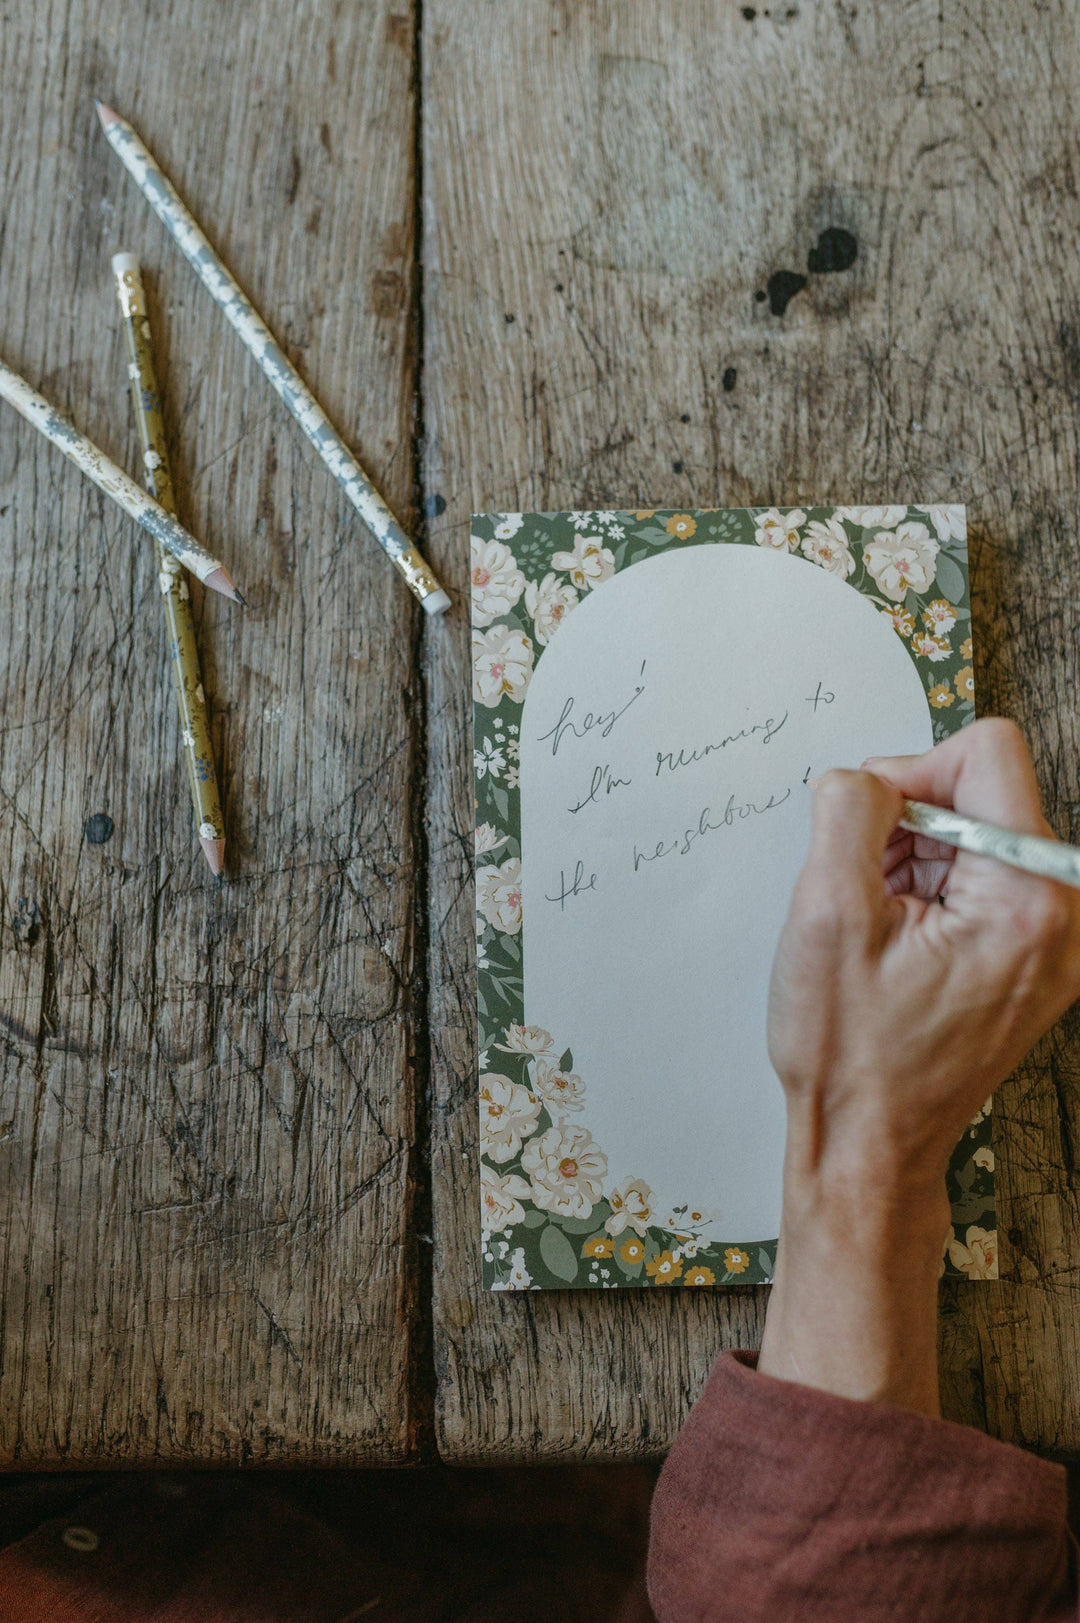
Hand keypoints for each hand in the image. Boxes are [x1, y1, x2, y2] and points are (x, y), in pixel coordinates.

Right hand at [758, 719, 1079, 1412]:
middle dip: (906, 825)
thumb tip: (862, 776)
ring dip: (909, 861)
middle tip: (861, 890)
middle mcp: (1058, 915)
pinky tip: (890, 942)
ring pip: (974, 835)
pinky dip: (924, 892)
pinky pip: (976, 880)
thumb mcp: (827, 916)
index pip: (985, 754)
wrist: (868, 1150)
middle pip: (982, 793)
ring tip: (873, 927)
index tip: (866, 828)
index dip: (908, 772)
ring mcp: (1048, 941)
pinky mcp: (1027, 958)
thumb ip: (848, 814)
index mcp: (1027, 899)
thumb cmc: (851, 1056)